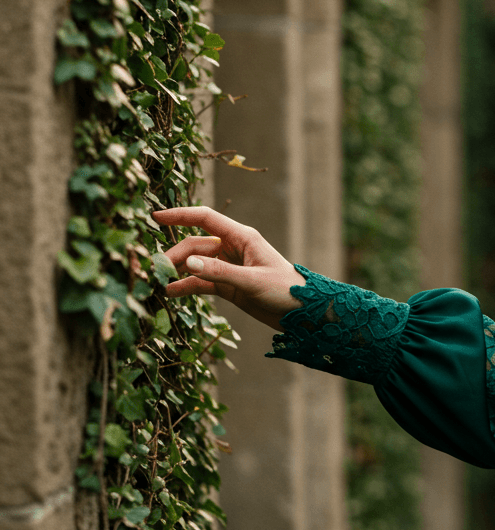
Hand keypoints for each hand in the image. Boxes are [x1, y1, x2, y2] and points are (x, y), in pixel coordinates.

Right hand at [152, 206, 305, 330]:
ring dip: (178, 271)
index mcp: (242, 237)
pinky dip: (186, 286)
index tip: (155, 217)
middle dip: (175, 255)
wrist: (303, 314)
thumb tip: (189, 264)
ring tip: (157, 282)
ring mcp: (229, 267)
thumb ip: (220, 273)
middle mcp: (233, 248)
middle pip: (195, 245)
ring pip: (196, 264)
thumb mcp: (253, 281)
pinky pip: (202, 282)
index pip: (205, 218)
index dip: (179, 215)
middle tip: (156, 271)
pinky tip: (171, 293)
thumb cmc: (285, 291)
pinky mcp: (228, 285)